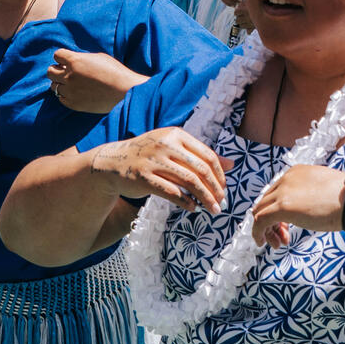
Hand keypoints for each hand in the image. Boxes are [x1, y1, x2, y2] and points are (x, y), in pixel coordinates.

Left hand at [47, 47, 141, 113]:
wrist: (125, 92)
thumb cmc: (115, 72)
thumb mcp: (98, 58)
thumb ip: (82, 58)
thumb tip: (71, 61)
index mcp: (75, 61)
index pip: (57, 55)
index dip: (62, 57)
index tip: (68, 61)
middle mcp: (69, 76)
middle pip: (50, 71)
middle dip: (57, 70)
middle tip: (66, 72)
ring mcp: (70, 91)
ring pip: (54, 86)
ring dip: (61, 84)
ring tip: (73, 84)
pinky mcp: (74, 104)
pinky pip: (61, 99)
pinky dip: (66, 95)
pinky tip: (75, 93)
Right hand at [87, 127, 229, 212]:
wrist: (113, 162)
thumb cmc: (149, 156)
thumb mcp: (174, 149)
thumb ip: (200, 155)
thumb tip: (232, 164)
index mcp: (176, 135)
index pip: (207, 155)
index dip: (219, 174)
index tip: (224, 188)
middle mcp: (166, 144)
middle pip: (200, 169)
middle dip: (215, 188)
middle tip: (221, 202)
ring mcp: (154, 160)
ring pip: (189, 181)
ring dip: (204, 197)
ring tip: (212, 208)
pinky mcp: (144, 177)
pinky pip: (171, 192)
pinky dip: (185, 201)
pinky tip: (192, 207)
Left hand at [250, 164, 344, 246]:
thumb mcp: (322, 189)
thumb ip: (308, 194)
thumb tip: (304, 207)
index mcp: (296, 172)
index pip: (276, 192)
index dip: (278, 211)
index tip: (286, 226)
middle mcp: (286, 178)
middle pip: (266, 202)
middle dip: (271, 222)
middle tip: (282, 237)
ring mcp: (284, 192)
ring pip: (260, 211)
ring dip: (266, 229)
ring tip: (276, 243)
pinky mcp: (283, 207)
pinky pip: (260, 220)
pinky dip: (257, 232)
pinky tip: (262, 242)